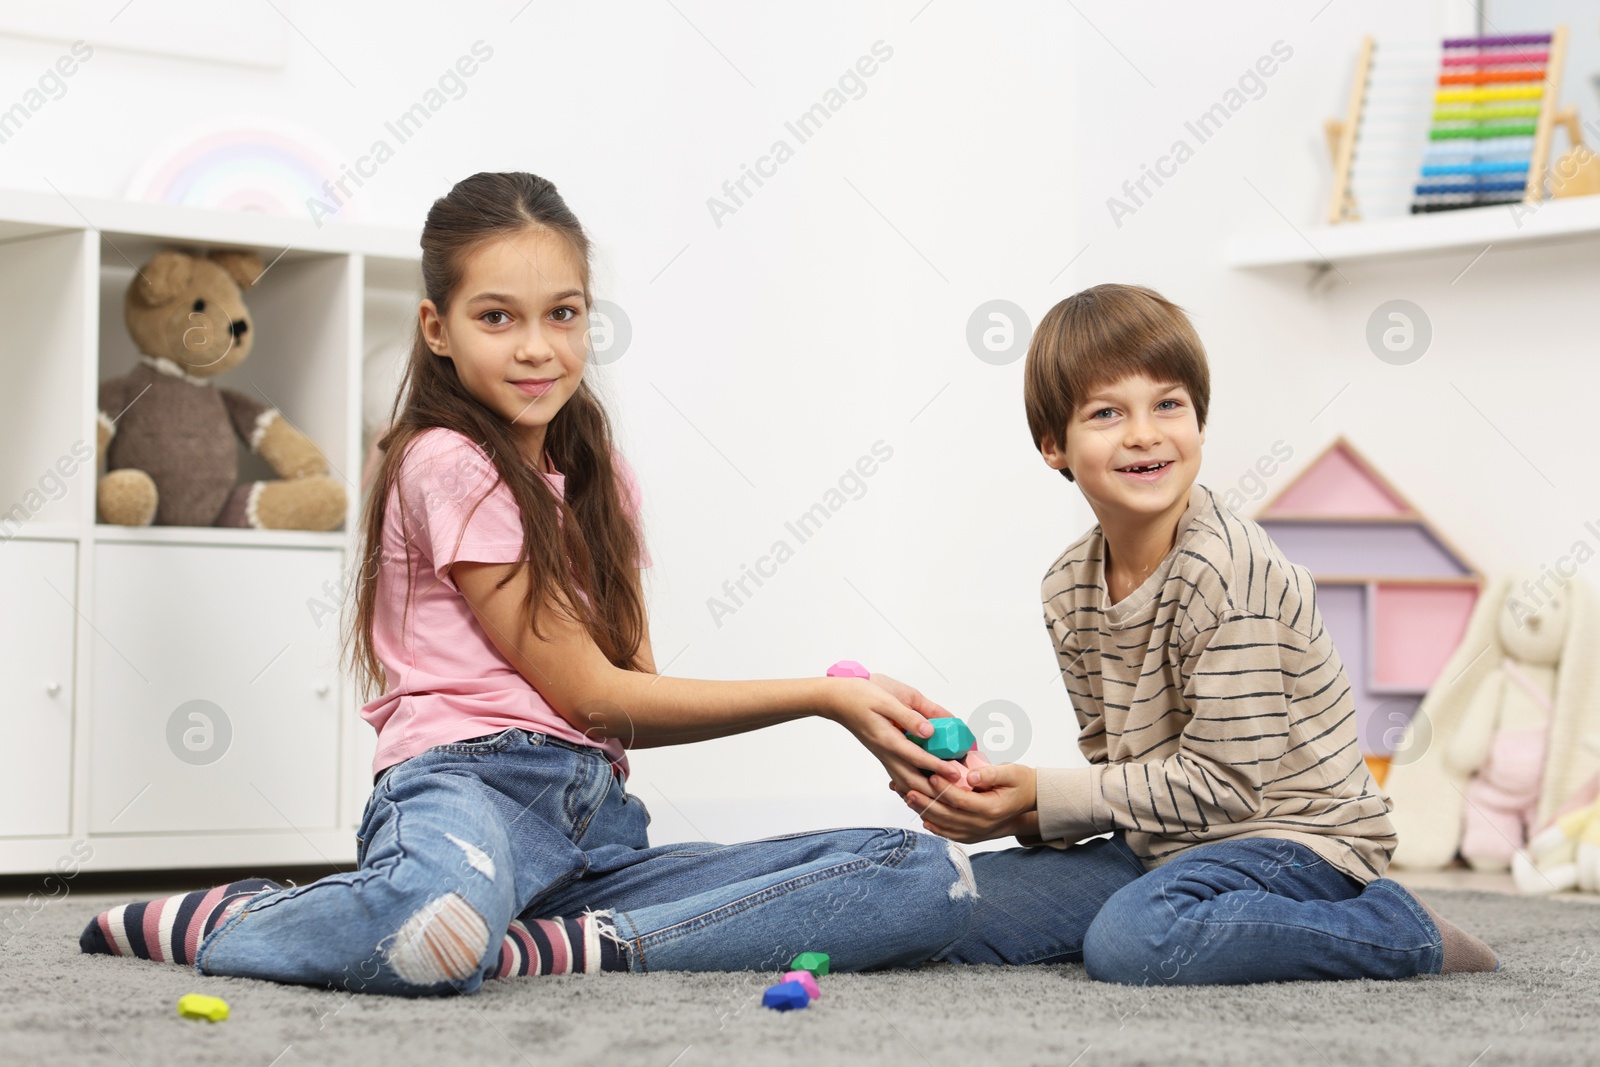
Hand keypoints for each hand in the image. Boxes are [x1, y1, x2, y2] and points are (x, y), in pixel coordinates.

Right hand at [823, 677, 966, 798]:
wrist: (837, 700)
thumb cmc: (858, 696)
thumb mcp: (885, 700)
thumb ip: (908, 716)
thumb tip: (930, 730)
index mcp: (888, 739)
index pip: (918, 758)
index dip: (938, 767)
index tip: (955, 773)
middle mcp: (886, 752)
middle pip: (912, 780)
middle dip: (934, 787)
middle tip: (954, 789)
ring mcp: (884, 755)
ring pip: (905, 782)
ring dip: (924, 790)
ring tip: (943, 791)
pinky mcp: (883, 753)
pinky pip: (899, 775)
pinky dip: (912, 785)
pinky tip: (923, 786)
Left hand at [898, 761, 1037, 843]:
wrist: (1029, 801)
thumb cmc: (1019, 782)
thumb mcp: (1011, 772)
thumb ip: (991, 774)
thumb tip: (970, 776)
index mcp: (991, 809)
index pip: (962, 800)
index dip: (945, 789)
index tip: (931, 776)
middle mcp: (983, 825)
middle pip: (949, 816)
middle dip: (927, 802)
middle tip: (909, 789)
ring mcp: (977, 833)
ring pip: (945, 826)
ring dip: (926, 812)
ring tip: (909, 798)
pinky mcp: (972, 835)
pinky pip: (950, 833)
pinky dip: (934, 825)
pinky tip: (922, 815)